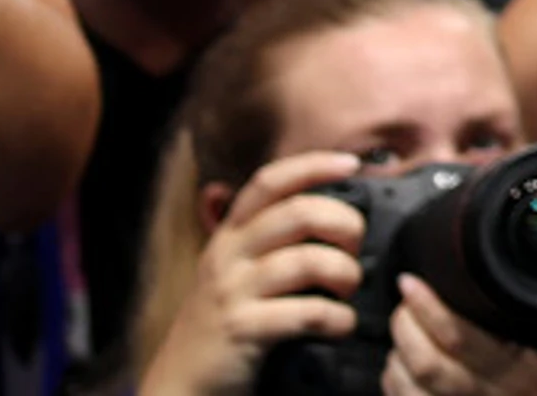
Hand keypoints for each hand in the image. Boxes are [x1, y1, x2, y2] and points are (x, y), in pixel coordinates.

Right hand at [143, 151, 366, 395]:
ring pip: (308, 260)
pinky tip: (341, 325)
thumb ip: (270, 239)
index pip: (269, 182)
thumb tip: (328, 209)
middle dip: (346, 224)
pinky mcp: (242, 329)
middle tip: (355, 248)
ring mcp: (232, 292)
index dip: (312, 165)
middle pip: (300, 213)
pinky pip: (307, 313)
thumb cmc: (222, 322)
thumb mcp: (236, 270)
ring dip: (346, 273)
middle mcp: (228, 256)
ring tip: (348, 290)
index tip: (351, 163)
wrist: (181, 381)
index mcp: (230, 235)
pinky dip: (338, 318)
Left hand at [383, 275, 536, 395]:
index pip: (460, 340)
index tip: (412, 283)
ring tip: (405, 330)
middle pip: (426, 366)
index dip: (428, 308)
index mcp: (524, 377)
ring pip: (408, 393)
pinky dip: (396, 384)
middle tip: (405, 301)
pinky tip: (402, 365)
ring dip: (397, 356)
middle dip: (405, 327)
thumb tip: (532, 276)